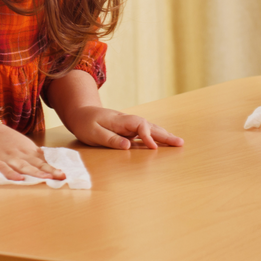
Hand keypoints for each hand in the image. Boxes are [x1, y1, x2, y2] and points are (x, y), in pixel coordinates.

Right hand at [0, 122, 66, 181]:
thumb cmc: (4, 139)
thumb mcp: (22, 144)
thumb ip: (33, 154)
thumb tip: (48, 163)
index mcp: (27, 150)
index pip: (42, 161)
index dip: (52, 169)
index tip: (63, 175)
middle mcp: (19, 154)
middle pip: (35, 164)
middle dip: (48, 171)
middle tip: (60, 177)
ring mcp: (7, 157)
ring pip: (22, 166)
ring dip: (34, 173)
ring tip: (45, 179)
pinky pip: (3, 168)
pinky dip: (11, 174)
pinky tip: (19, 179)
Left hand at [62, 105, 184, 149]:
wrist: (80, 112)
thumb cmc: (85, 123)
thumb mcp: (93, 133)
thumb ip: (110, 139)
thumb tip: (128, 145)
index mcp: (120, 120)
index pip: (139, 125)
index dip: (147, 135)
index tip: (152, 147)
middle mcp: (127, 120)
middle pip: (150, 125)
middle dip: (165, 134)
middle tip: (180, 143)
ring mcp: (128, 124)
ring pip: (150, 128)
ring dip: (163, 135)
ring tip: (178, 142)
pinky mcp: (127, 129)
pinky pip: (145, 132)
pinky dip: (156, 136)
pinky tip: (163, 141)